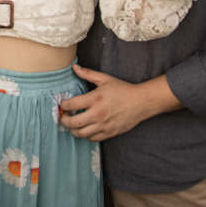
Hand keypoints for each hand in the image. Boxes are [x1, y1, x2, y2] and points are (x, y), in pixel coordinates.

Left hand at [59, 64, 181, 141]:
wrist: (141, 102)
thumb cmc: (122, 89)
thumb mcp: (105, 79)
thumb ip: (88, 73)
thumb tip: (74, 67)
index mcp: (95, 98)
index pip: (71, 105)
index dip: (63, 105)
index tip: (64, 104)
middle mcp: (98, 113)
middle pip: (73, 123)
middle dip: (64, 120)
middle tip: (64, 116)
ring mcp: (104, 125)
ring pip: (81, 134)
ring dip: (73, 130)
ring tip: (73, 123)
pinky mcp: (110, 133)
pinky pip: (92, 139)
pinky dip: (85, 135)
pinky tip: (85, 128)